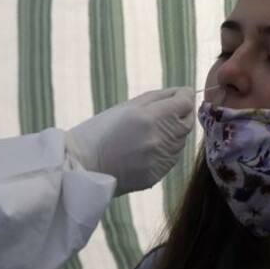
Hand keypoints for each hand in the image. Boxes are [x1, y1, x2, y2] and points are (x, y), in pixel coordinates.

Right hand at [64, 87, 194, 195]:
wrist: (82, 166)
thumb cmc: (99, 131)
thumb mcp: (125, 107)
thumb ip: (157, 97)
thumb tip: (182, 93)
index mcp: (150, 118)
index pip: (186, 102)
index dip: (184, 96)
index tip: (177, 96)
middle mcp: (159, 139)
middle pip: (187, 122)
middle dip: (181, 114)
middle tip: (164, 113)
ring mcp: (159, 160)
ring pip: (181, 141)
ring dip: (173, 133)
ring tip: (149, 133)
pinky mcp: (157, 175)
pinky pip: (172, 158)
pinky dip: (166, 150)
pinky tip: (146, 149)